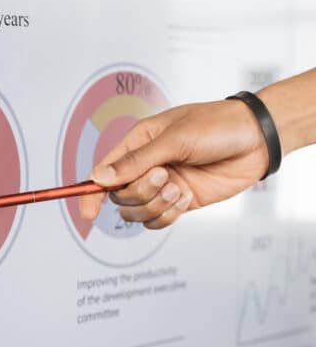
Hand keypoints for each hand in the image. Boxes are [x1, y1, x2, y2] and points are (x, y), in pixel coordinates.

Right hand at [79, 100, 268, 228]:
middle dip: (140, 192)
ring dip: (156, 205)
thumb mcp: (174, 139)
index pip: (104, 173)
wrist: (258, 139)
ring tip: (179, 188)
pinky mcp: (179, 201)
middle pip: (120, 196)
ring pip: (137, 212)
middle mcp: (146, 166)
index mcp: (137, 144)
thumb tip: (99, 177)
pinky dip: (169, 215)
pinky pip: (158, 220)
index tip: (88, 213)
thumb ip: (135, 161)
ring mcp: (162, 186)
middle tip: (164, 175)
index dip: (90, 194)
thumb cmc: (217, 126)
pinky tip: (186, 197)